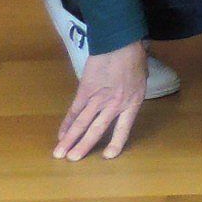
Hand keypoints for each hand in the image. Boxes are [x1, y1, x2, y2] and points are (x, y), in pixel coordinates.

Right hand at [56, 43, 147, 160]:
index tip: (108, 156)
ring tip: (60, 153)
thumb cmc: (135, 57)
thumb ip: (132, 92)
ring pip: (81, 123)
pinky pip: (74, 110)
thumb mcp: (141, 78)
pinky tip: (60, 134)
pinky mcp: (85, 90)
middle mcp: (114, 104)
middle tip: (73, 160)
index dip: (116, 142)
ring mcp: (98, 98)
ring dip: (69, 139)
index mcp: (132, 102)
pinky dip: (66, 123)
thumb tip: (126, 97)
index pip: (124, 127)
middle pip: (97, 129)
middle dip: (84, 146)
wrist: (120, 41)